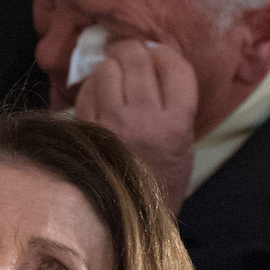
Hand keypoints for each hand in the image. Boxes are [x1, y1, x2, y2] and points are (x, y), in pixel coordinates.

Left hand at [70, 37, 199, 212]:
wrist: (132, 218)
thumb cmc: (160, 180)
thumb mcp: (183, 143)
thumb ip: (174, 102)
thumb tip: (153, 59)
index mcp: (176, 123)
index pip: (174, 65)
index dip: (165, 55)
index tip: (159, 58)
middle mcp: (143, 119)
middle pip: (137, 58)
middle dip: (133, 51)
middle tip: (130, 56)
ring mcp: (111, 123)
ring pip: (108, 68)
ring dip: (111, 66)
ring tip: (115, 76)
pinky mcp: (86, 130)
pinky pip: (87, 90)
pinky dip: (93, 86)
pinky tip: (99, 95)